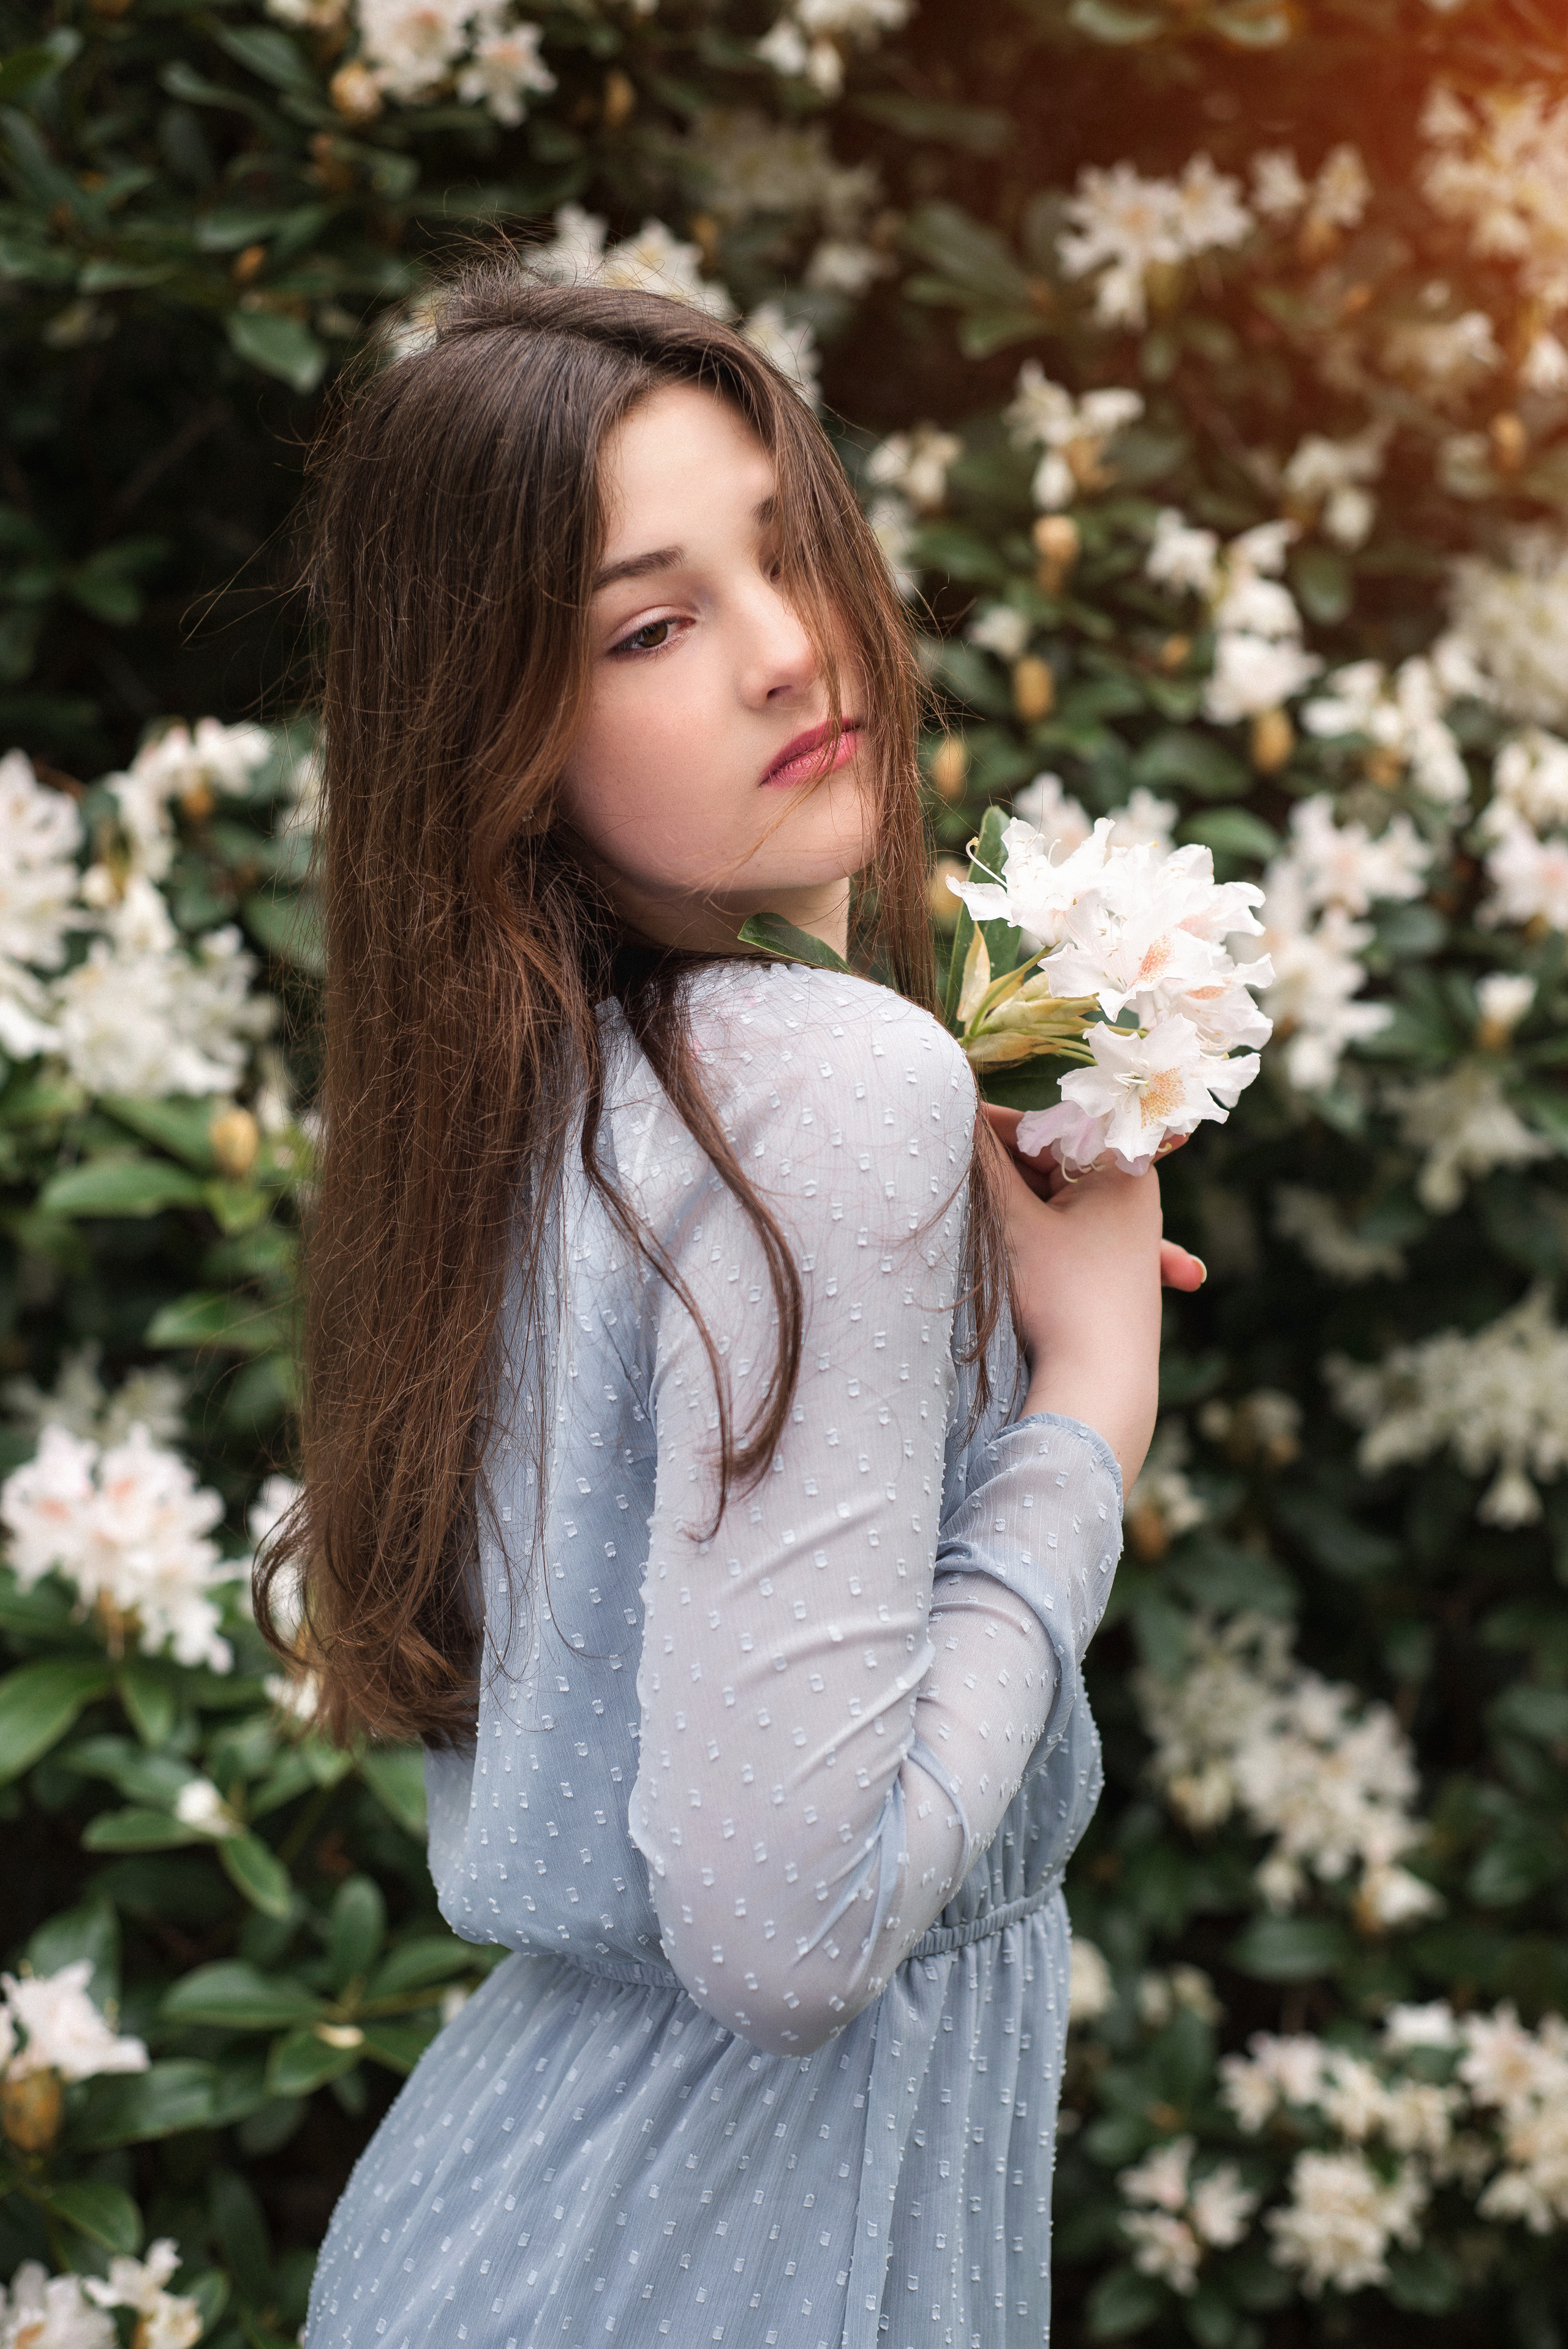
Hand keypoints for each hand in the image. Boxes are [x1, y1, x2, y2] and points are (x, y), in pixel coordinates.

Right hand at [980, 1103, 1202, 1489]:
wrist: (1101, 1388)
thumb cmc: (1063, 1295)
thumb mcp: (1013, 1221)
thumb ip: (981, 1161)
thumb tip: (951, 1108)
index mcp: (1122, 1166)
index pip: (1041, 1128)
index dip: (986, 1128)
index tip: (940, 1127)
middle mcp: (1132, 1193)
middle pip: (1047, 1163)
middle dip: (997, 1170)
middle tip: (942, 1171)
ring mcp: (1124, 1235)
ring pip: (1050, 1200)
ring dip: (1008, 1205)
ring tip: (964, 1211)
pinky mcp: (1110, 1271)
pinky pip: (1060, 1234)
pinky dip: (1029, 1233)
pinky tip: (993, 1234)